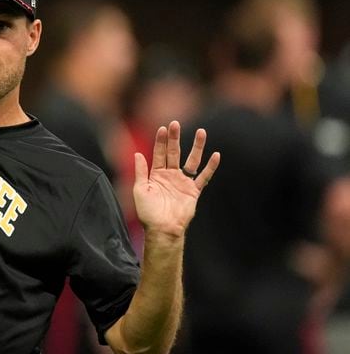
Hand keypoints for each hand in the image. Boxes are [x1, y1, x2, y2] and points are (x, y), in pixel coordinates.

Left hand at [133, 120, 219, 237]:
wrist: (162, 229)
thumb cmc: (148, 212)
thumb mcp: (140, 189)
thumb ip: (140, 171)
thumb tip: (137, 154)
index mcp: (156, 175)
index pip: (159, 153)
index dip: (161, 141)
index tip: (163, 128)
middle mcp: (170, 176)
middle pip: (174, 152)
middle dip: (175, 138)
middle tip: (176, 123)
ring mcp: (183, 182)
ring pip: (192, 160)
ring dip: (196, 147)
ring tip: (201, 132)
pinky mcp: (194, 191)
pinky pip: (204, 177)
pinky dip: (210, 167)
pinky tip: (216, 155)